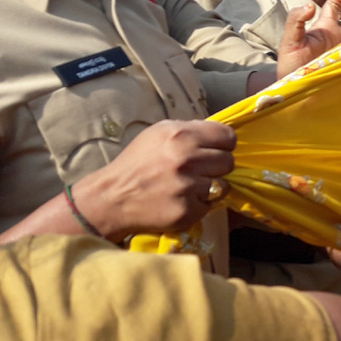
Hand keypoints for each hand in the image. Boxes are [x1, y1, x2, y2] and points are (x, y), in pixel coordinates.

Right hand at [76, 119, 236, 239]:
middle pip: (228, 161)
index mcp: (180, 135)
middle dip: (217, 166)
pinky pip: (210, 205)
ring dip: (209, 186)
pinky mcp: (188, 211)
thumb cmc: (137, 163)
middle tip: (199, 170)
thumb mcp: (158, 134)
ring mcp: (188, 186)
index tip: (217, 149)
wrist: (112, 198)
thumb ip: (189, 130)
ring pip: (223, 185)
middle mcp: (186, 158)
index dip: (224, 144)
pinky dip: (199, 204)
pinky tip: (180, 200)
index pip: (227, 136)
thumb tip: (219, 133)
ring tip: (188, 186)